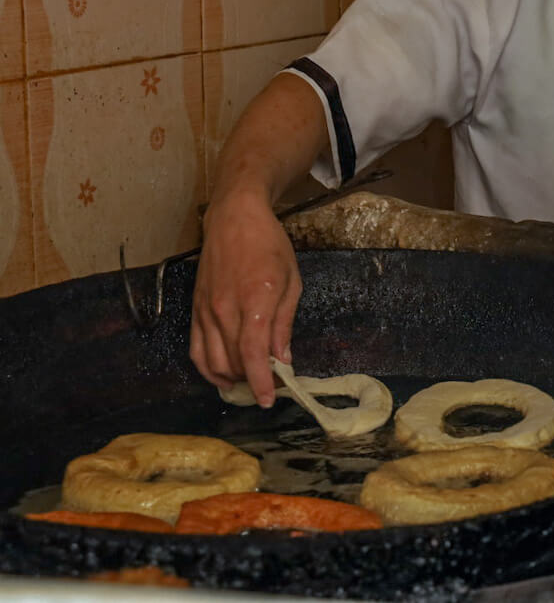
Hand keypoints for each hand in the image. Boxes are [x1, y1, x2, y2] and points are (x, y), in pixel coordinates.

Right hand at [190, 189, 300, 406]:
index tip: (271, 399)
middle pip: (234, 362)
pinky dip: (208, 368)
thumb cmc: (270, 246)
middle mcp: (225, 310)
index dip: (261, 382)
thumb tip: (283, 360)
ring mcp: (206, 311)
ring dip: (231, 378)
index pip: (253, 354)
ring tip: (249, 383)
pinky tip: (223, 376)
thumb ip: (284, 324)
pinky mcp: (195, 310)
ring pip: (212, 361)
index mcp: (255, 301)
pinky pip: (196, 349)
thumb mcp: (292, 282)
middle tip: (270, 387)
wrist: (234, 219)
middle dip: (252, 381)